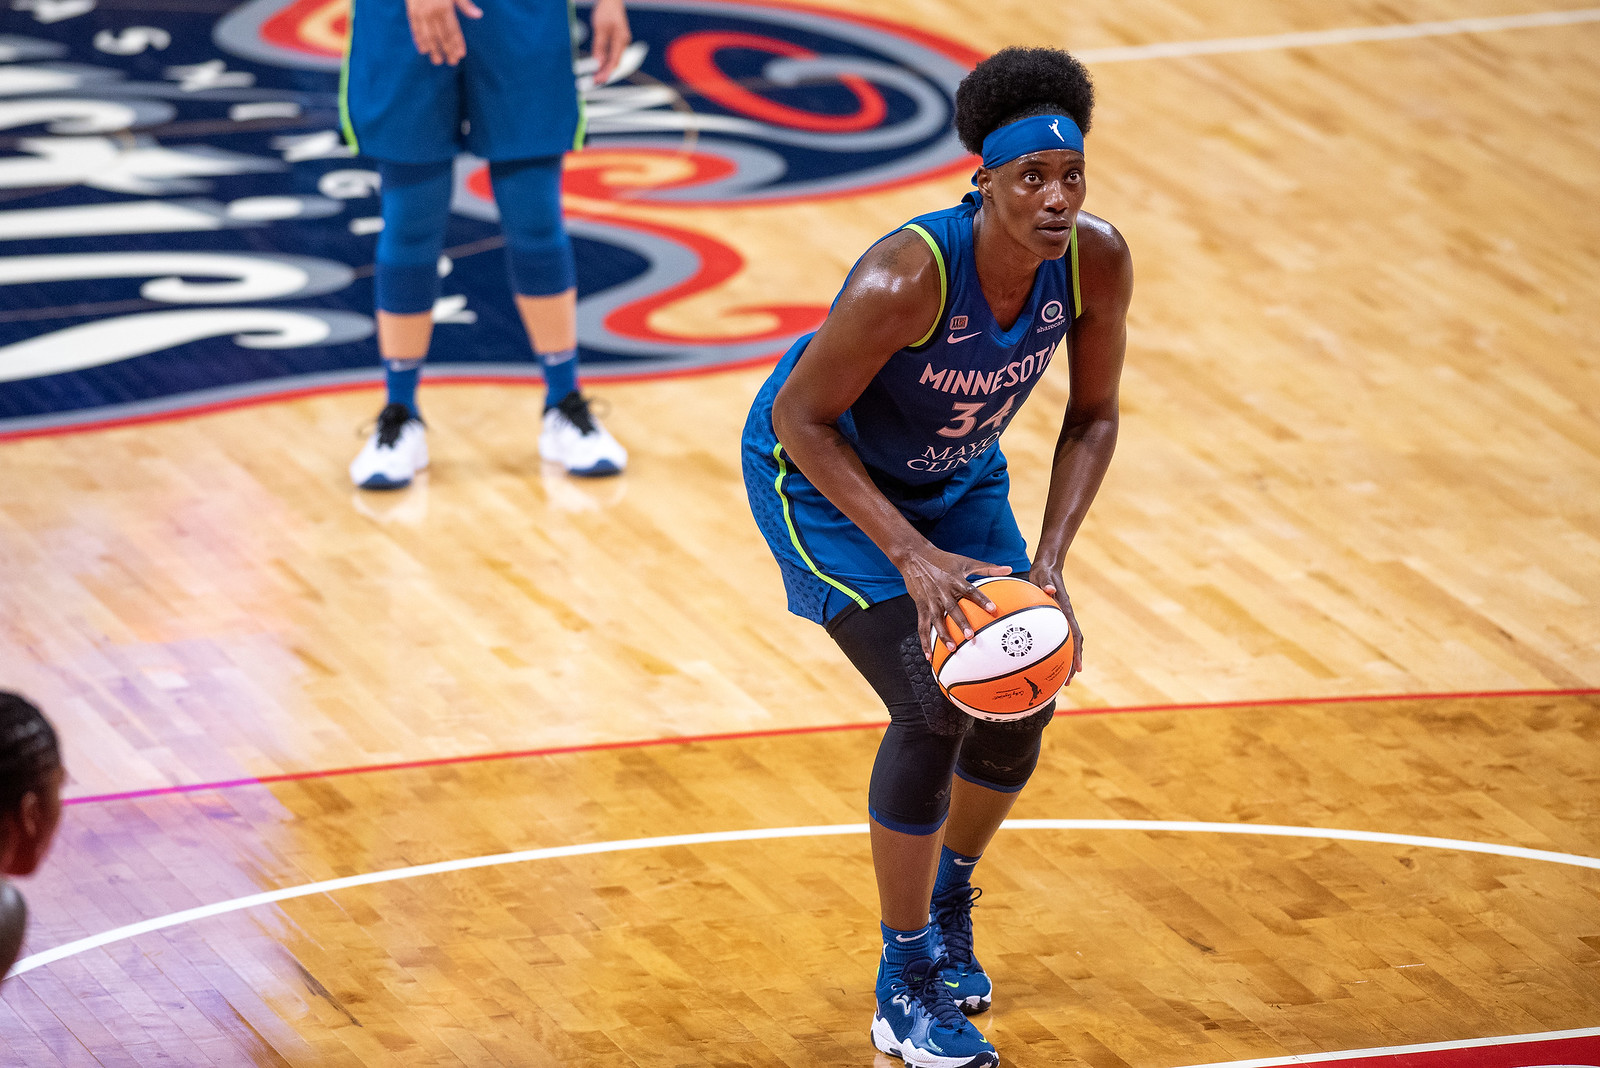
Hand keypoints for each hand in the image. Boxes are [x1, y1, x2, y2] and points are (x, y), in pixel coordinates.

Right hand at [406, 0, 481, 65]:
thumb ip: (465, 4)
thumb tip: (478, 15)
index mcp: (445, 7)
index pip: (452, 30)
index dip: (457, 43)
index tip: (460, 55)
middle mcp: (432, 12)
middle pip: (441, 35)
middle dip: (446, 50)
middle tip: (452, 63)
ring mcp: (420, 12)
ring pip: (427, 34)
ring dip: (432, 49)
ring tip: (437, 61)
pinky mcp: (411, 11)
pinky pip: (415, 28)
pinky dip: (418, 39)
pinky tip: (422, 49)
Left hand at [589, 0, 630, 84]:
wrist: (612, 0)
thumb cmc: (606, 11)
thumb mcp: (599, 28)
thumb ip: (599, 46)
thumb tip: (597, 62)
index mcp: (621, 39)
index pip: (614, 61)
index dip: (607, 72)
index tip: (598, 81)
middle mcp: (623, 42)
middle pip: (615, 63)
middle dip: (606, 74)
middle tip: (595, 82)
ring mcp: (621, 42)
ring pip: (613, 59)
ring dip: (605, 69)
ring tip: (595, 78)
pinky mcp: (617, 41)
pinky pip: (612, 54)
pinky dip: (605, 61)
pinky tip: (598, 67)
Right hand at [898, 547, 1012, 660]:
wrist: (914, 556)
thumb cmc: (943, 559)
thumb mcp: (965, 561)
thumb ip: (988, 568)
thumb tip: (1009, 568)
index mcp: (955, 580)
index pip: (970, 590)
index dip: (981, 599)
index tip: (993, 609)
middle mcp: (943, 591)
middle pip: (952, 608)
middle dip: (961, 622)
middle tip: (971, 636)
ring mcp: (931, 600)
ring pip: (936, 620)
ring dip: (944, 635)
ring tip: (952, 648)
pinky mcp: (921, 606)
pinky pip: (922, 626)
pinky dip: (924, 642)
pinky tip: (929, 656)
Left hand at [1029, 564, 1083, 682]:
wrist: (1048, 566)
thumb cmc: (1044, 571)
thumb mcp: (1043, 575)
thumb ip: (1045, 582)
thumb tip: (1050, 589)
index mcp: (1065, 610)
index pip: (1075, 634)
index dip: (1076, 652)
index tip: (1077, 667)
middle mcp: (1066, 617)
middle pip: (1074, 644)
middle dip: (1073, 663)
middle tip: (1068, 682)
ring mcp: (1062, 619)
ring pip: (1068, 643)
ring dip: (1067, 659)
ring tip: (1061, 677)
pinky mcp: (1055, 619)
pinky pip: (1058, 637)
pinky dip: (1057, 650)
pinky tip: (1046, 660)